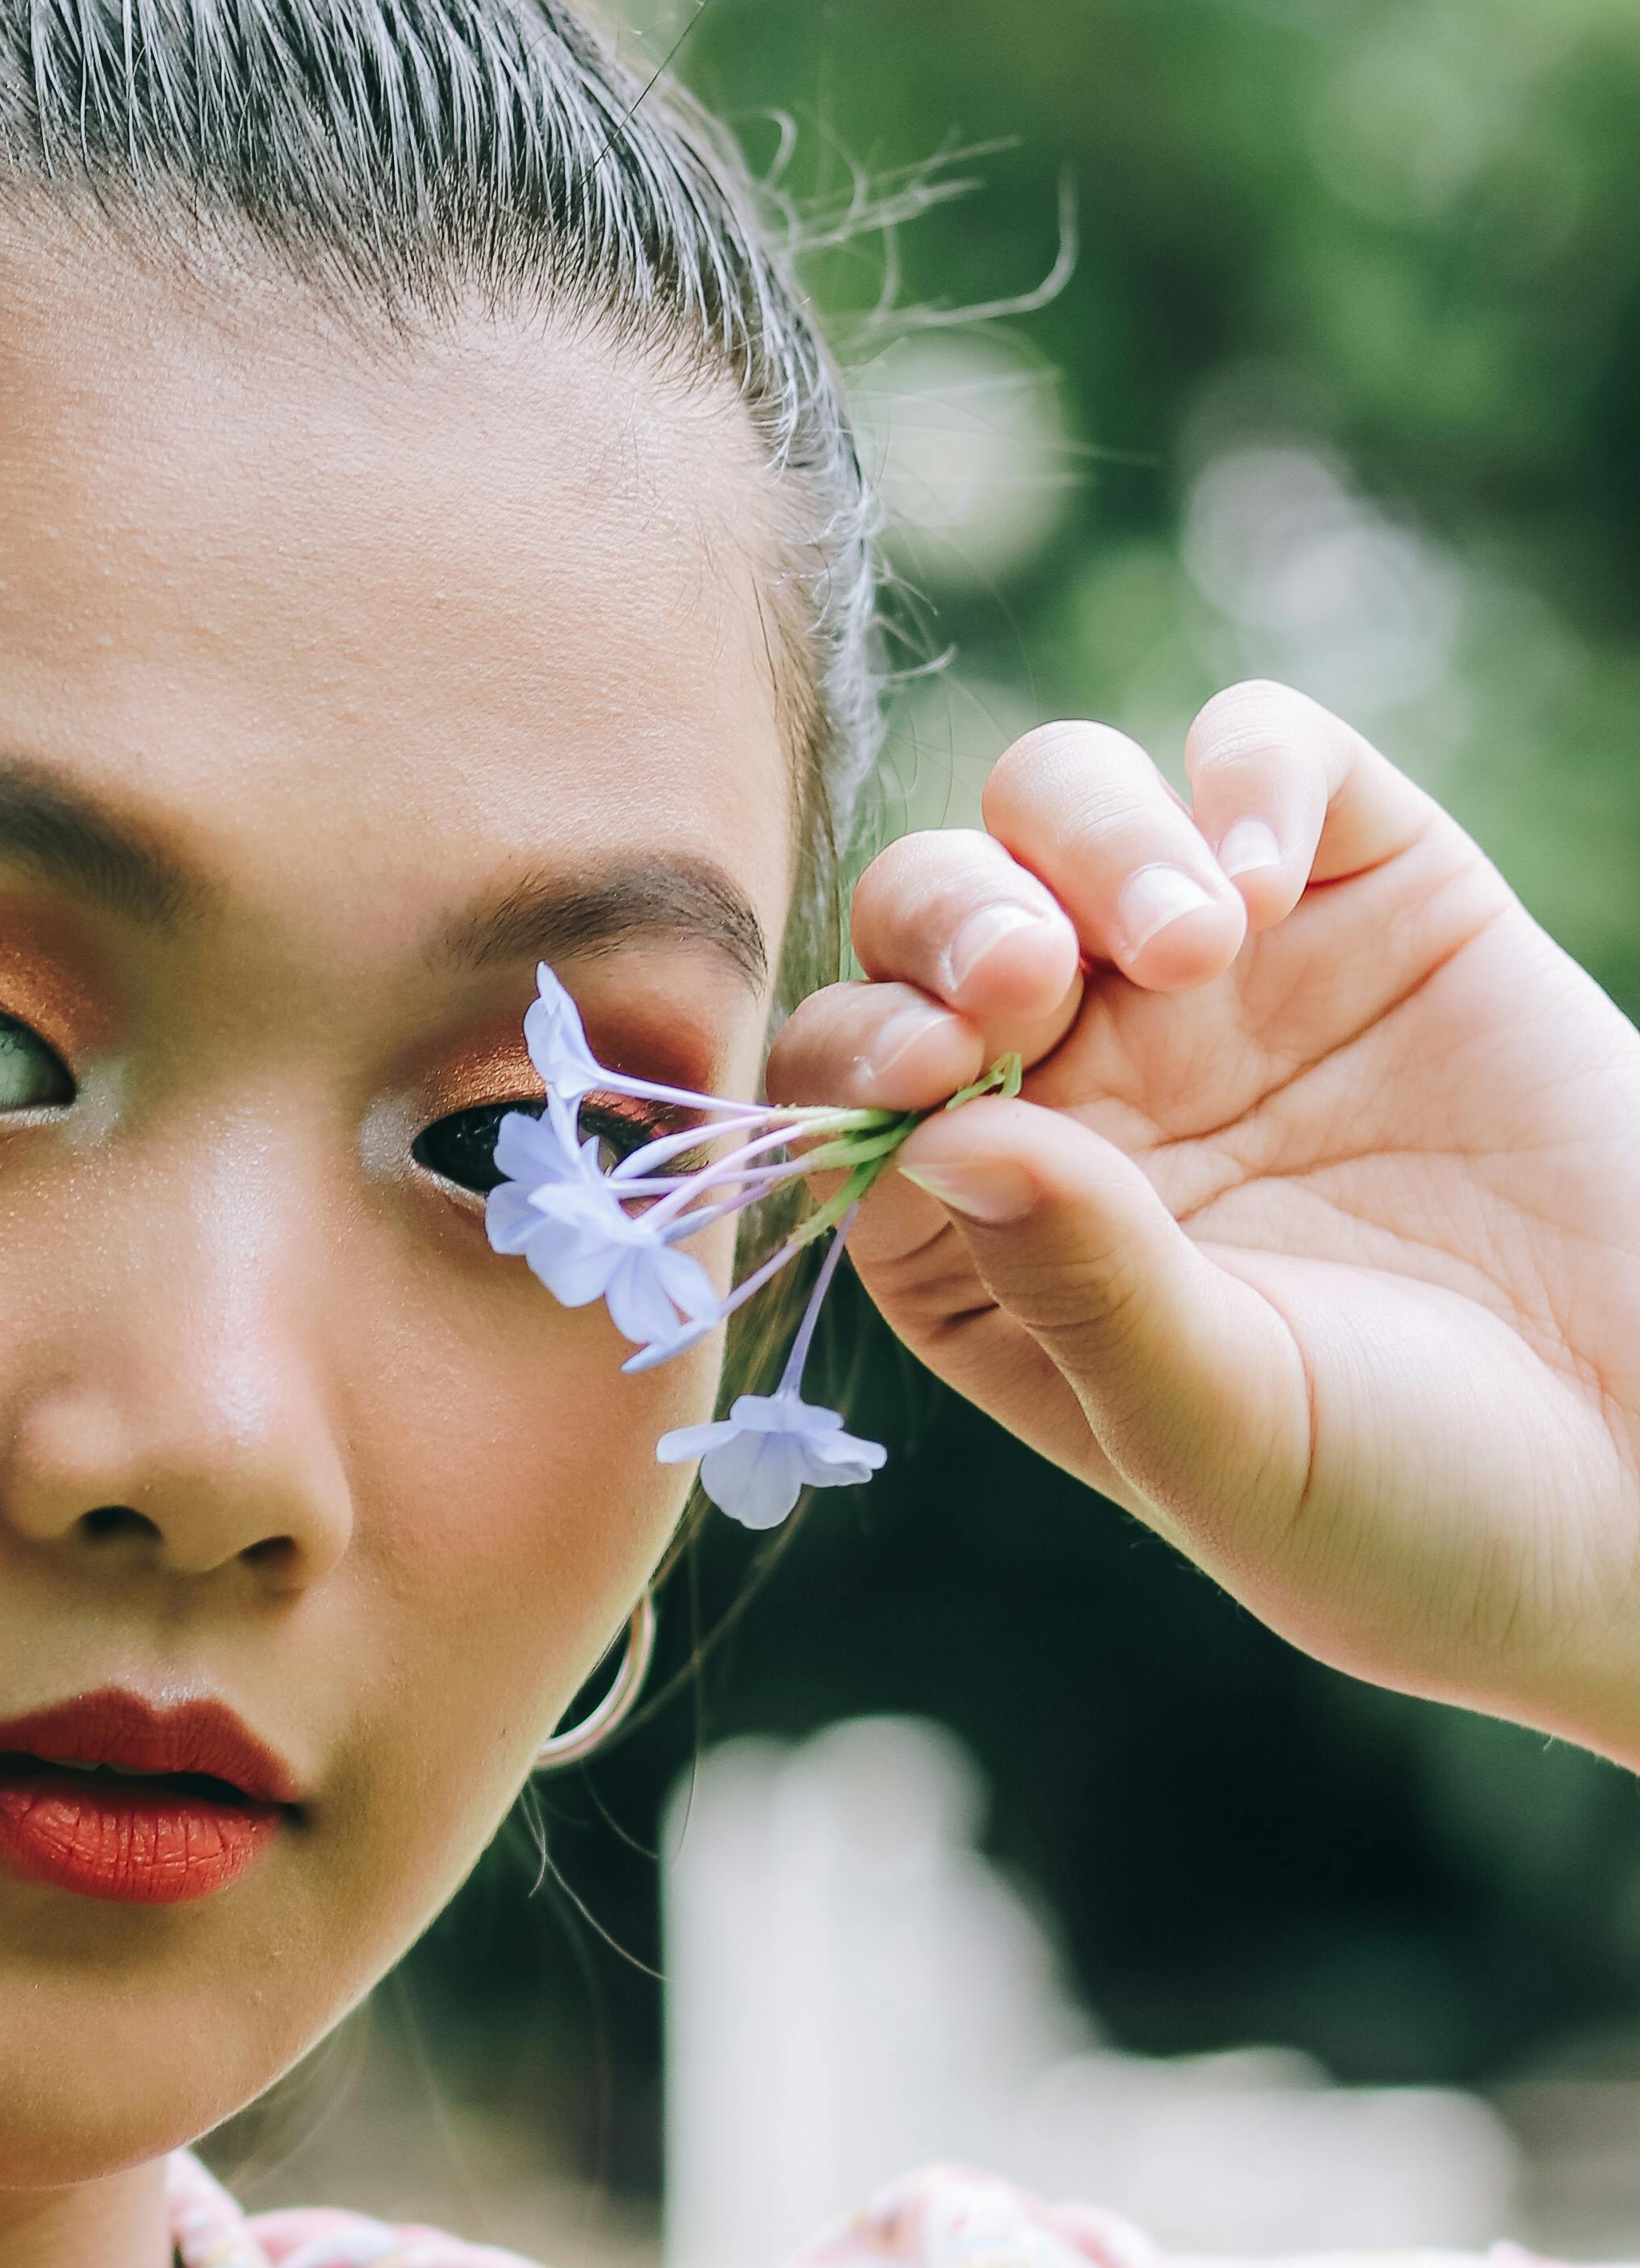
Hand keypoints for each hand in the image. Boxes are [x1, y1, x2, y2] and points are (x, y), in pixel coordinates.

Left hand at [767, 681, 1639, 1770]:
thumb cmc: (1421, 1507)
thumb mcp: (1226, 1433)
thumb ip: (1084, 1289)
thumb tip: (933, 1141)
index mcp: (990, 1243)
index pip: (846, 1100)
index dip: (856, 1057)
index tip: (927, 1069)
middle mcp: (1077, 1093)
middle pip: (930, 926)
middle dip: (950, 922)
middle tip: (1030, 981)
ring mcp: (1220, 986)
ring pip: (1064, 812)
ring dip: (1087, 838)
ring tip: (1193, 935)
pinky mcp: (1371, 896)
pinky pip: (1261, 759)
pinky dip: (1245, 773)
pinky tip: (1270, 875)